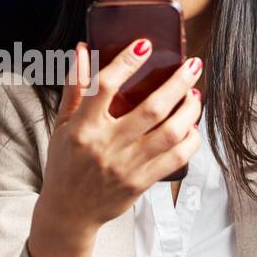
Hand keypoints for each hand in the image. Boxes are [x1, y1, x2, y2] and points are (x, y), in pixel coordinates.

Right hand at [36, 38, 202, 235]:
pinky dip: (190, 139)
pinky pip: (175, 158)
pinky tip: (192, 126)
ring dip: (190, 110)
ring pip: (170, 132)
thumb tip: (81, 49)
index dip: (126, 63)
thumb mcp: (62, 125)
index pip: (104, 87)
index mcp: (82, 128)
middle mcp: (106, 146)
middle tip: (193, 65)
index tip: (145, 45)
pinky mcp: (141, 182)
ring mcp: (126, 166)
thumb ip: (75, 87)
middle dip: (178, 82)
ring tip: (195, 94)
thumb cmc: (65, 164)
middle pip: (151, 108)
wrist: (69, 212)